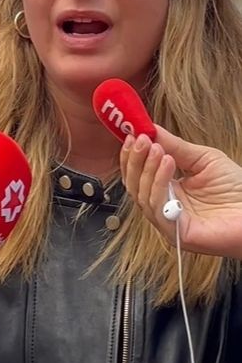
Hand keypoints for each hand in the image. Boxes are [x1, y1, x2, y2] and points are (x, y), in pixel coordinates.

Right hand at [121, 126, 241, 258]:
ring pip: (142, 196)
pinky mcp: (176, 233)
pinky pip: (157, 208)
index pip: (138, 174)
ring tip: (157, 149)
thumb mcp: (204, 159)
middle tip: (139, 139)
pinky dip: (158, 183)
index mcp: (168, 191)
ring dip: (146, 169)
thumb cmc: (238, 190)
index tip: (131, 134)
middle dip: (134, 160)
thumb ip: (176, 146)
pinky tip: (167, 163)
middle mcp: (164, 207)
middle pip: (134, 185)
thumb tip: (150, 129)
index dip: (132, 155)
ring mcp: (169, 221)